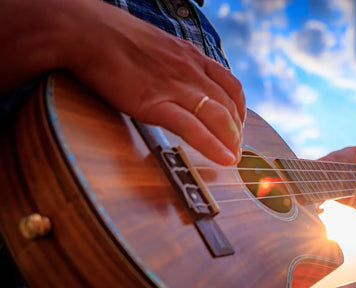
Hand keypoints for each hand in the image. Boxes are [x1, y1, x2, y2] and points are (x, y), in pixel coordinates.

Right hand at [1, 0, 244, 165]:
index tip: (239, 125)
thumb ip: (173, 64)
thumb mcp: (157, 45)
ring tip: (234, 157)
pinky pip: (192, 128)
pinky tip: (223, 159)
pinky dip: (212, 146)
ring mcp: (175, 87)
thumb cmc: (113, 37)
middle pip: (228, 105)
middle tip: (237, 149)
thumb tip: (173, 78)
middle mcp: (190, 71)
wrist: (86, 31)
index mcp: (192, 56)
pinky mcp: (155, 103)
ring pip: (217, 117)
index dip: (240, 109)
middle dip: (237, 132)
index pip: (230, 85)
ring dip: (231, 141)